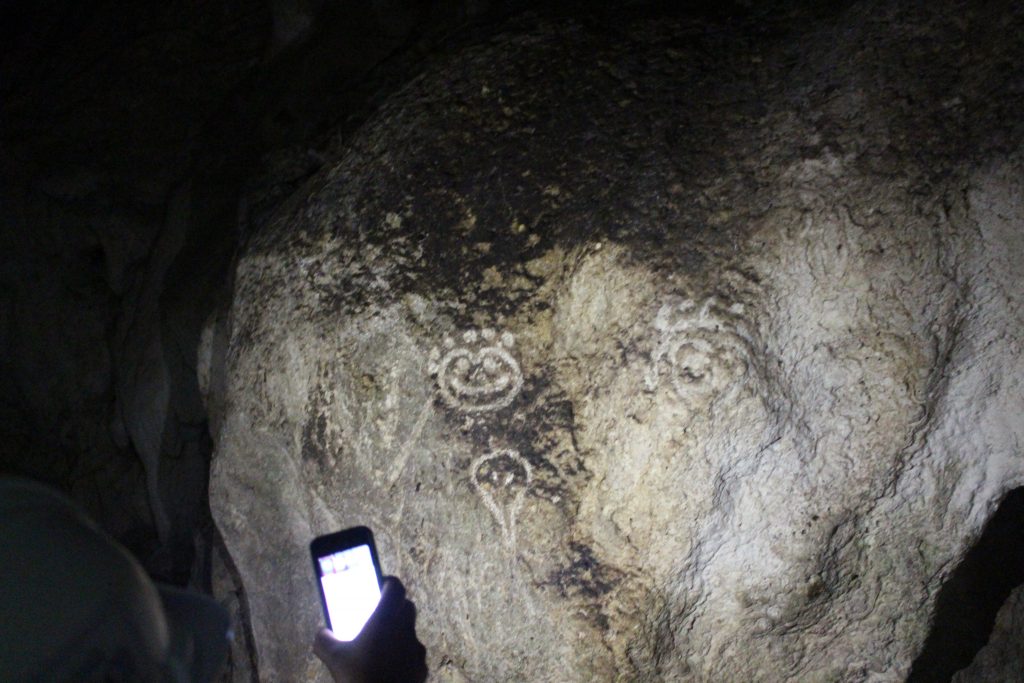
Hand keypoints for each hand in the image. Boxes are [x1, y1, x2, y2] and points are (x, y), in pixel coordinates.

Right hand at [313, 576, 427, 682]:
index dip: (388, 583)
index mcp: (386, 619)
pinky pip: (414, 655)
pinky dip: (404, 656)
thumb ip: (324, 640)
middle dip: (395, 607)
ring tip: (382, 647)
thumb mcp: (333, 657)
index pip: (396, 587)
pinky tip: (390, 668)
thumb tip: (321, 632)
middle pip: (406, 607)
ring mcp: (417, 650)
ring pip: (411, 632)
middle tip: (378, 616)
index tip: (379, 586)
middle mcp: (406, 630)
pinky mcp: (422, 668)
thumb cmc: (357, 677)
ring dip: (399, 633)